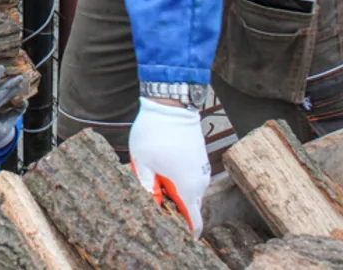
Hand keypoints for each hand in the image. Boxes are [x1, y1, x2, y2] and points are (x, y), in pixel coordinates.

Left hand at [128, 97, 211, 236]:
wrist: (172, 105)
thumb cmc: (155, 133)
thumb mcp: (142, 163)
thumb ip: (146, 188)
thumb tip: (149, 207)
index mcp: (187, 188)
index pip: (194, 222)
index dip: (184, 233)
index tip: (170, 236)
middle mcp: (199, 183)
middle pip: (189, 209)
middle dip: (173, 212)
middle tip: (152, 205)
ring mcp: (201, 171)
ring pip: (189, 193)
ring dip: (174, 195)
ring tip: (153, 185)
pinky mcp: (198, 161)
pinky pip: (190, 180)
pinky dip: (178, 182)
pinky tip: (160, 172)